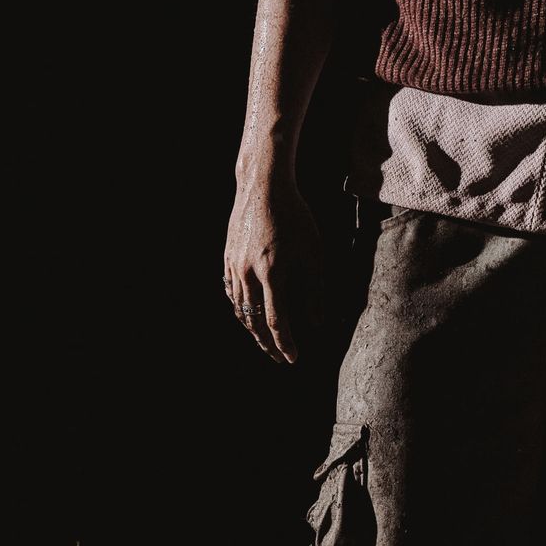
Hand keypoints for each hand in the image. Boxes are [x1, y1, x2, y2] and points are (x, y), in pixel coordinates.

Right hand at [223, 181, 323, 364]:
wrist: (263, 186)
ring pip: (240, 309)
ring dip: (252, 330)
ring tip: (265, 342)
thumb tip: (318, 323)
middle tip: (279, 359)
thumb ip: (315, 289)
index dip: (285, 343)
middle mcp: (248, 272)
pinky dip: (240, 309)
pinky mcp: (227, 257)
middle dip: (267, 344)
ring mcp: (234, 265)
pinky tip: (247, 315)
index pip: (276, 320)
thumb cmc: (294, 216)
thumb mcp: (313, 251)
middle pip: (254, 321)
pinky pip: (231, 292)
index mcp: (272, 272)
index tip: (293, 358)